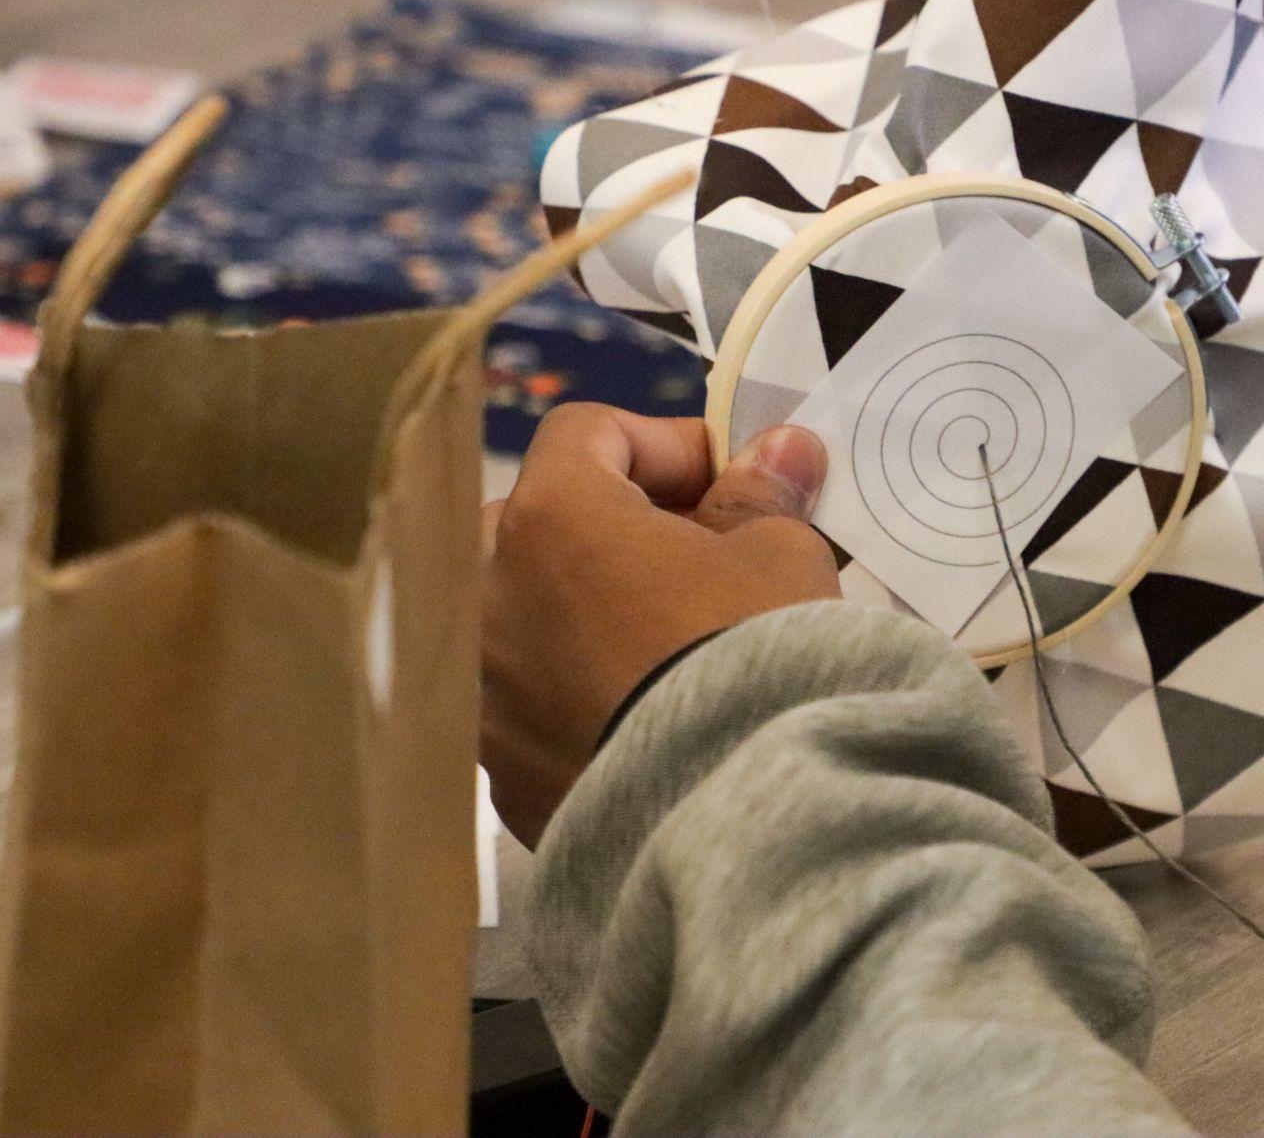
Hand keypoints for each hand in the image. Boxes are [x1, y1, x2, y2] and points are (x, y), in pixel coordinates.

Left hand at [480, 404, 840, 846]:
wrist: (734, 829)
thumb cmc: (754, 666)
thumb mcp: (780, 560)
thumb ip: (761, 497)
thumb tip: (778, 454)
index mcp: (548, 522)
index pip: (588, 433)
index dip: (667, 444)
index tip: (731, 481)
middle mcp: (486, 599)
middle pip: (539, 521)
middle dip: (616, 524)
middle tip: (702, 557)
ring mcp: (482, 693)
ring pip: (526, 616)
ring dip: (588, 609)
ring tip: (671, 642)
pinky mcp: (499, 772)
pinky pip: (531, 700)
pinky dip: (577, 690)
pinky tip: (650, 716)